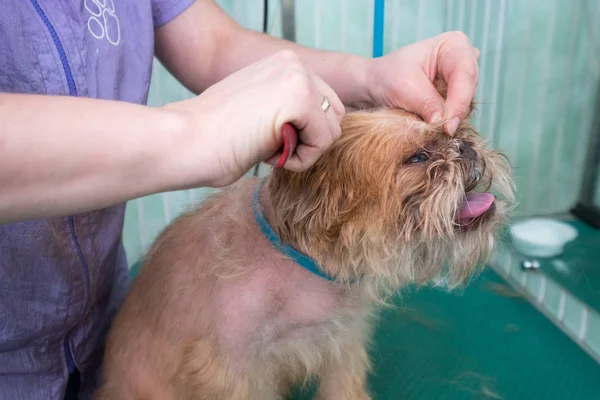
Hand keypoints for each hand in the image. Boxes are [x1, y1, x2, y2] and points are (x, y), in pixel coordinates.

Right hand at [164, 50, 344, 186]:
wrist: (186, 141)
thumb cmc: (213, 138)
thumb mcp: (256, 112)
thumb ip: (286, 109)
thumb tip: (314, 127)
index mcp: (282, 64)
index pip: (323, 105)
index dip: (303, 133)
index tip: (266, 138)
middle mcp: (293, 63)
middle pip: (334, 116)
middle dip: (308, 140)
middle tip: (268, 146)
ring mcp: (298, 77)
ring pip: (331, 131)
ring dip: (302, 152)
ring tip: (265, 149)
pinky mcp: (300, 98)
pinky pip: (323, 143)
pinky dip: (299, 160)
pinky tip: (267, 153)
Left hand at [367, 31, 479, 134]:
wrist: (375, 85)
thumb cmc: (388, 77)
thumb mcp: (405, 89)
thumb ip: (429, 105)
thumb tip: (445, 125)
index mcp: (454, 44)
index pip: (465, 75)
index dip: (459, 102)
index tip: (448, 127)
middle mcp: (464, 60)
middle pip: (469, 90)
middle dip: (455, 112)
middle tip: (441, 132)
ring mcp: (461, 80)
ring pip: (466, 104)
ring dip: (449, 118)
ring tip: (430, 127)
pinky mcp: (456, 97)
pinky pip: (458, 113)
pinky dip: (446, 121)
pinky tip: (432, 125)